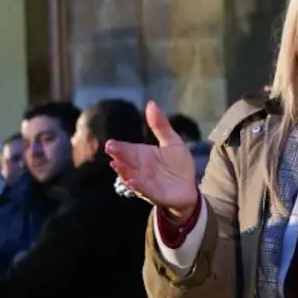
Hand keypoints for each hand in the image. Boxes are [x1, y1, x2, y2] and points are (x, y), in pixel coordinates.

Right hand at [104, 103, 199, 225]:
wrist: (188, 188)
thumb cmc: (177, 165)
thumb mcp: (172, 142)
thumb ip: (160, 125)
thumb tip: (150, 103)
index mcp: (142, 155)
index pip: (128, 149)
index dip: (120, 147)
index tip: (110, 143)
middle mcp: (140, 168)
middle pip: (127, 161)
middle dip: (119, 156)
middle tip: (109, 148)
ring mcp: (145, 182)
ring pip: (131, 176)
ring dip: (124, 171)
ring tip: (117, 164)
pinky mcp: (154, 194)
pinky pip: (144, 190)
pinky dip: (137, 186)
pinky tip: (132, 181)